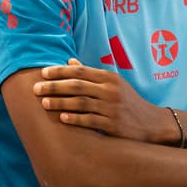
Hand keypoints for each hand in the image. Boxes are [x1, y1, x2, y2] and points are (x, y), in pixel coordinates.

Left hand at [33, 59, 173, 143]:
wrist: (151, 123)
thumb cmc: (128, 102)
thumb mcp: (113, 84)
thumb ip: (91, 74)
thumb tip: (69, 62)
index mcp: (109, 78)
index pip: (80, 71)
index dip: (60, 72)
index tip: (43, 72)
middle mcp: (110, 90)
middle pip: (77, 86)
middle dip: (54, 86)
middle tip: (35, 88)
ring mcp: (112, 107)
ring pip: (81, 102)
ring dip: (60, 102)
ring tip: (43, 103)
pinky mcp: (113, 124)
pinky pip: (90, 120)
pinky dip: (75, 118)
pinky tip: (62, 118)